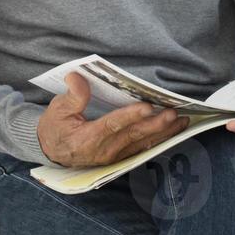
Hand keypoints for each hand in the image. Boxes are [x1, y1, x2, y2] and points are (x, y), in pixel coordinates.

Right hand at [37, 73, 190, 167]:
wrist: (52, 150)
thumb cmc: (55, 127)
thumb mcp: (57, 109)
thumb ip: (71, 96)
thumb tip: (77, 77)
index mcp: (87, 139)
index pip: (112, 125)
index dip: (129, 116)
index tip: (146, 106)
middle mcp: (103, 150)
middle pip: (133, 136)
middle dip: (155, 124)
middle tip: (174, 113)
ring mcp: (114, 156)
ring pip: (142, 143)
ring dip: (163, 132)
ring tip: (181, 121)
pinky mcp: (120, 157)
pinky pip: (142, 148)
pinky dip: (159, 139)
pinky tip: (172, 131)